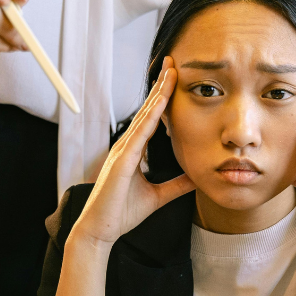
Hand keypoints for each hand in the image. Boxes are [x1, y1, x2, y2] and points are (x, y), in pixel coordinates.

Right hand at [70, 56, 195, 246]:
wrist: (100, 231)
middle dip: (161, 86)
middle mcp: (127, 146)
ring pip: (144, 116)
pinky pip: (139, 135)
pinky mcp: (121, 161)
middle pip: (147, 110)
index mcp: (133, 151)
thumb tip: (196, 178)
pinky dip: (150, 118)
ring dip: (158, 95)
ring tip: (170, 74)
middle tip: (173, 63)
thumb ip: (175, 186)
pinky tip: (160, 104)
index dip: (163, 98)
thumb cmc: (121, 214)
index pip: (152, 119)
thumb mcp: (157, 197)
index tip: (174, 79)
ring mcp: (122, 151)